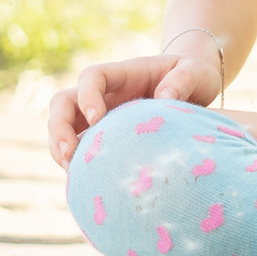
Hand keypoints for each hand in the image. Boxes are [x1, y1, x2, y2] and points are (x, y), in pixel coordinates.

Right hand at [46, 48, 222, 166]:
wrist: (196, 87)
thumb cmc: (195, 76)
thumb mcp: (197, 72)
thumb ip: (184, 80)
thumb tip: (164, 97)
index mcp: (124, 74)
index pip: (92, 76)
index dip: (87, 96)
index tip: (97, 119)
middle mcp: (106, 94)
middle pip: (63, 102)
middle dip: (59, 127)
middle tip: (69, 154)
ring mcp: (102, 115)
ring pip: (64, 127)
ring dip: (60, 149)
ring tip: (73, 174)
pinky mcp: (106, 138)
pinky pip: (80, 149)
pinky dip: (77, 165)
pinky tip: (87, 183)